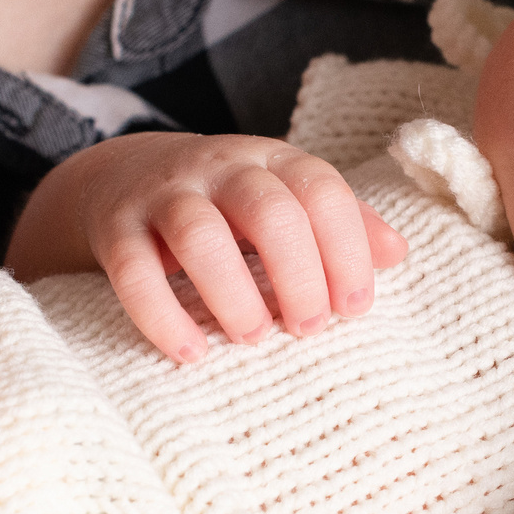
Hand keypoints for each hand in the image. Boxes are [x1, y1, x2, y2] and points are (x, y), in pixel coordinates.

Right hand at [5, 132, 407, 362]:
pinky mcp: (115, 228)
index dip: (346, 250)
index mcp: (273, 160)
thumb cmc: (229, 205)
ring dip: (233, 293)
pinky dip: (162, 315)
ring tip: (253, 338)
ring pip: (199, 235)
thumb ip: (341, 224)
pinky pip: (133, 271)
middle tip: (308, 328)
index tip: (354, 308)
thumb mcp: (286, 201)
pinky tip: (190, 353)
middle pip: (268, 210)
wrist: (124, 177)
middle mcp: (220, 168)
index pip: (322, 191)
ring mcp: (164, 195)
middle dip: (298, 275)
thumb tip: (397, 253)